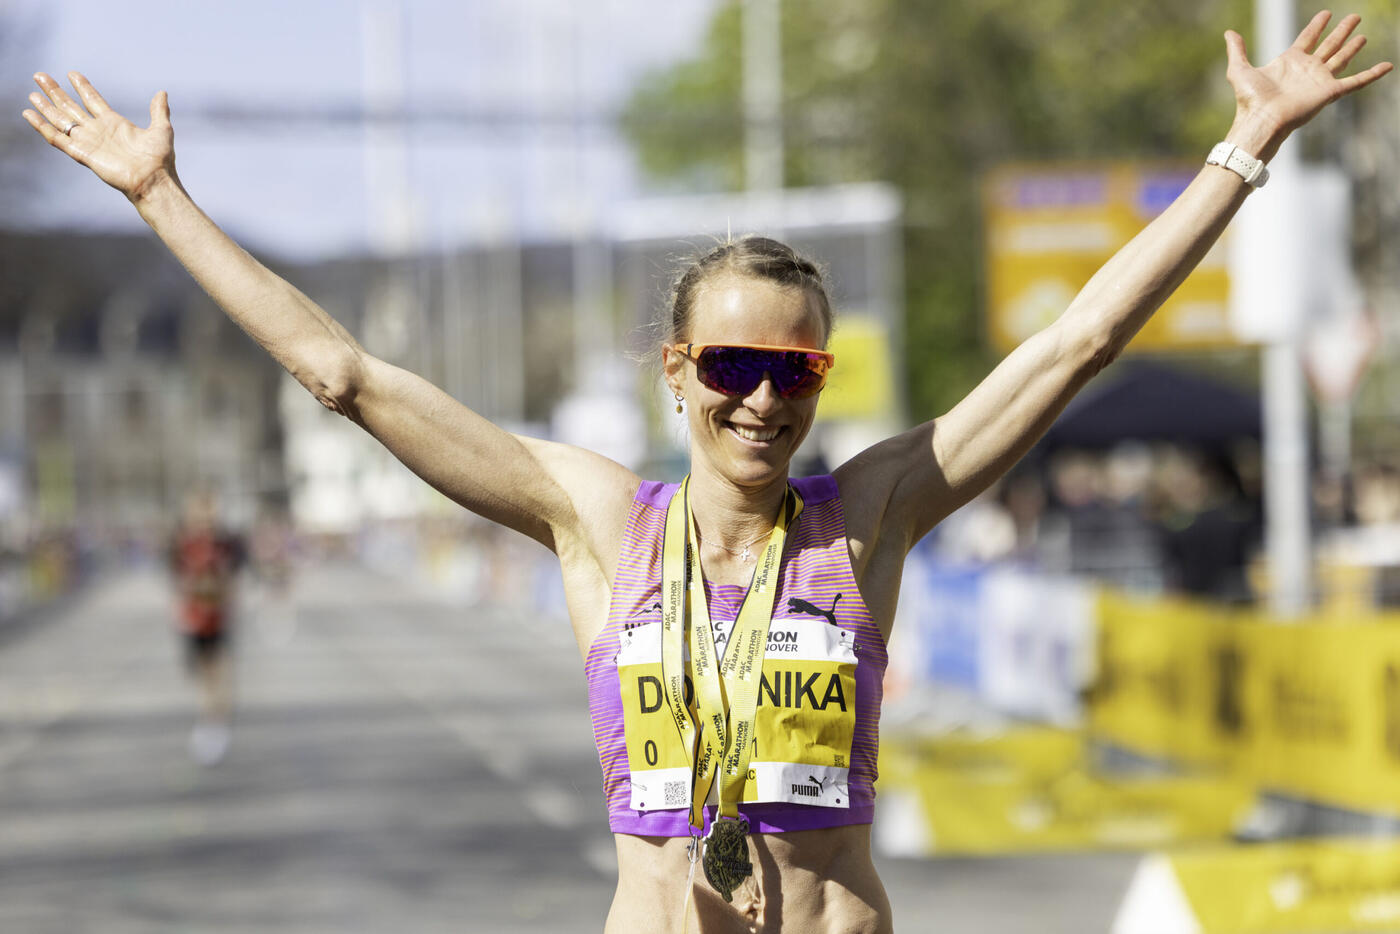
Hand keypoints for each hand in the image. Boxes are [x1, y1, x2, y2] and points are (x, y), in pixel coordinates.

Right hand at [22, 71, 175, 200]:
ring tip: (32, 93)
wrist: (154, 180)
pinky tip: (29, 114)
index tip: (71, 74)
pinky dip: (42, 126)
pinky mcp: (81, 153)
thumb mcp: (162, 129)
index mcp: (114, 124)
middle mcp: (98, 131)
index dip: (82, 87)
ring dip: (46, 107)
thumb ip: (158, 110)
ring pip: (61, 120)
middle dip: (55, 92)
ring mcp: (88, 142)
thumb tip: (162, 93)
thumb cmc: (160, 159)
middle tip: (40, 76)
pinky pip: (57, 138)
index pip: (92, 100)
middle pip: (71, 107)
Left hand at [1225, 11, 1391, 156]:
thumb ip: (1237, 50)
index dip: (1317, 26)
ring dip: (1352, 46)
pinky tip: (1386, 66)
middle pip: (1329, 45)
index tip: (1326, 13)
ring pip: (1341, 58)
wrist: (1262, 119)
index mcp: (1289, 62)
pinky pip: (1356, 81)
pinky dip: (1372, 74)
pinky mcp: (1330, 92)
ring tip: (1362, 35)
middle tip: (1353, 17)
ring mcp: (1320, 80)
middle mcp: (1307, 69)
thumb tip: (1228, 33)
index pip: (1307, 38)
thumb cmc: (1249, 99)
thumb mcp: (1239, 69)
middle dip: (1341, 31)